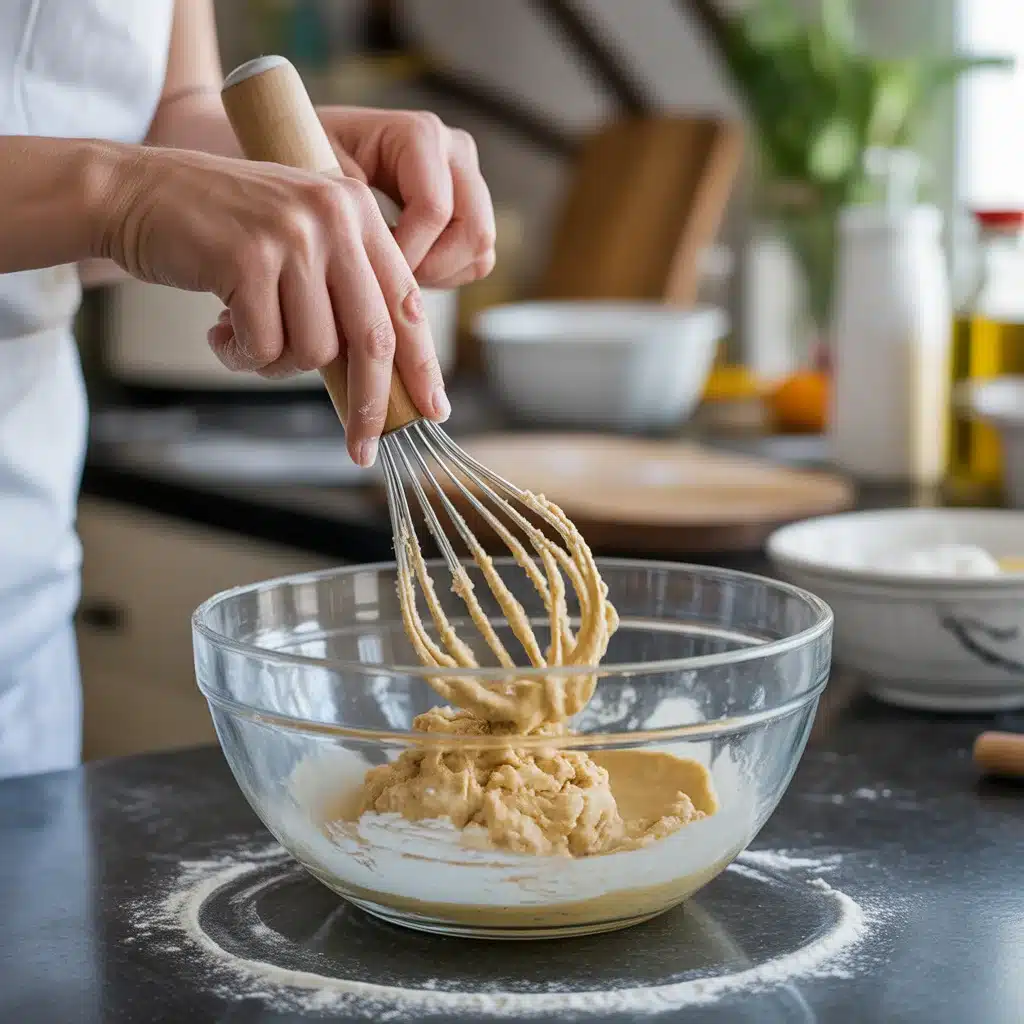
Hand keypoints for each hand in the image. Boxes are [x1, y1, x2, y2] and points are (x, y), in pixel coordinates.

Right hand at [100, 145, 449, 466]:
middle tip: (361, 447)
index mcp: (357, 212)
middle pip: (373, 338)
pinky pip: (265, 345)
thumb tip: (383, 379)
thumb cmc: (225, 234)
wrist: (139, 192)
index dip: (422, 365)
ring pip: (315, 350)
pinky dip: (244, 355)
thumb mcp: (301, 244)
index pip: (407, 302)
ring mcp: (293, 235)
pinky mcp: (249, 257)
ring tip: (248, 338)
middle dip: (369, 404)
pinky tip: (221, 332)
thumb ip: (343, 293)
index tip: (433, 410)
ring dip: (280, 364)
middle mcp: (334, 216)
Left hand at [318, 108, 496, 286]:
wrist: (310, 153)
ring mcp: (468, 181)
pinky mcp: (471, 210)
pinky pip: (478, 260)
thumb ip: (349, 207)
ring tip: (392, 271)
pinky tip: (405, 267)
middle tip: (386, 278)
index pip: (434, 209)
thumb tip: (378, 255)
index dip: (404, 253)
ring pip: (481, 251)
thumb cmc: (308, 158)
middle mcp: (455, 152)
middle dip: (431, 268)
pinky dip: (446, 275)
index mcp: (420, 134)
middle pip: (475, 232)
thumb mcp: (316, 173)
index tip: (365, 267)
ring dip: (439, 274)